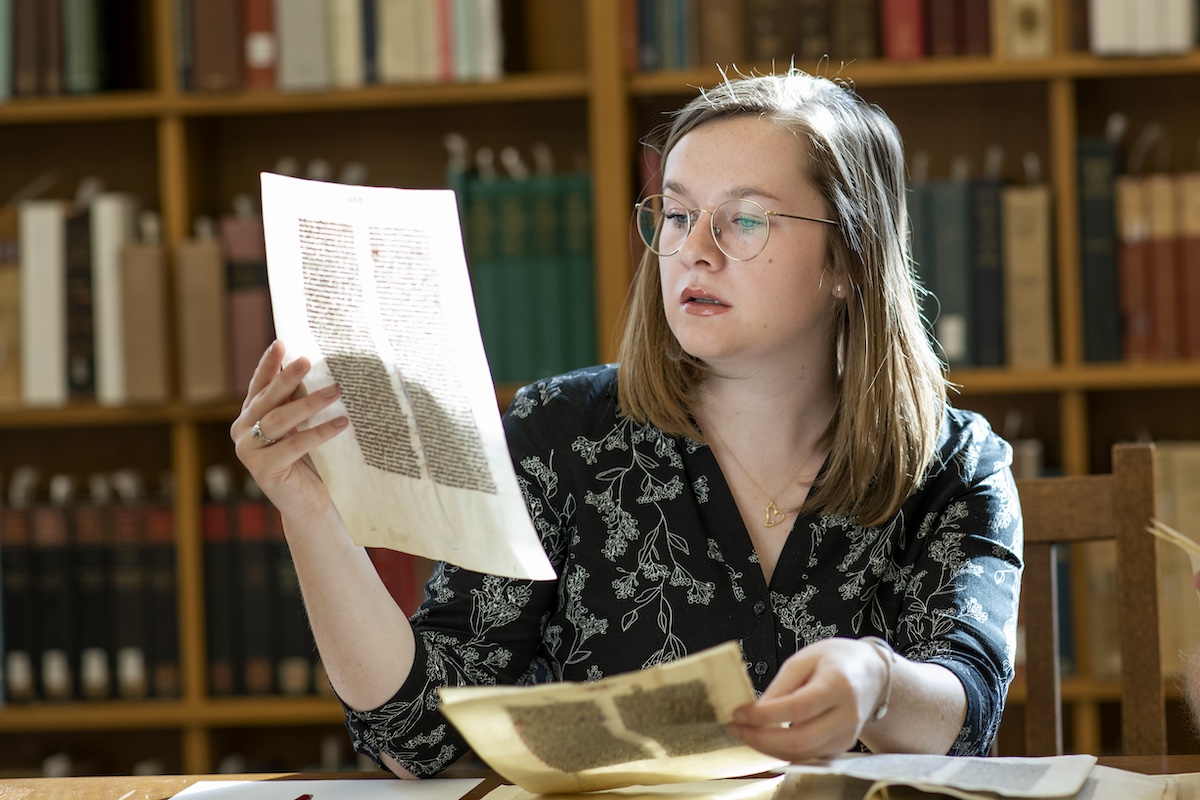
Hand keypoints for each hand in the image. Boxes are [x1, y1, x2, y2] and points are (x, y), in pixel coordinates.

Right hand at [231, 340, 348, 519]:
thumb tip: (314, 368)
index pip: (259, 386)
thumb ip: (298, 402)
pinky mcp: (263, 469)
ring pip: (279, 419)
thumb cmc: (310, 462)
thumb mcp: (302, 425)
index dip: (269, 365)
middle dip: (288, 378)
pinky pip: (294, 444)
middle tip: (307, 360)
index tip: (281, 343)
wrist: (309, 504)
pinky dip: (319, 432)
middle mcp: (242, 431)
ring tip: (337, 390)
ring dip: (310, 403)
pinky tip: (342, 423)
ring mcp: (248, 451)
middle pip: (268, 399)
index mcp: (250, 417)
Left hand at [729, 637, 887, 761]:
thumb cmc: (836, 662)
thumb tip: (756, 711)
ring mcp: (846, 736)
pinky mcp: (841, 747)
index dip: (764, 716)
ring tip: (745, 732)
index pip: (798, 708)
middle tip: (736, 728)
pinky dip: (782, 749)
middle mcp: (847, 715)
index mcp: (838, 686)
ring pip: (801, 753)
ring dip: (767, 747)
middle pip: (800, 740)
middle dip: (760, 739)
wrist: (871, 675)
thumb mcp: (804, 660)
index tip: (738, 713)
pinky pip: (807, 755)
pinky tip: (765, 737)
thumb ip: (780, 686)